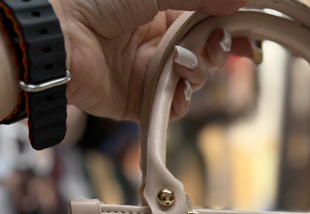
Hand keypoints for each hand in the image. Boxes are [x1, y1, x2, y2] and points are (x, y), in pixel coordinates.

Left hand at [50, 0, 252, 121]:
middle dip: (217, 50)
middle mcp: (157, 39)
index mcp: (160, 8)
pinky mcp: (140, 100)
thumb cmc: (96, 1)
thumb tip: (241, 0)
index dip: (229, 26)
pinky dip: (180, 101)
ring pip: (194, 80)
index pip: (207, 18)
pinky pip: (173, 107)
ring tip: (182, 65)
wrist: (59, 39)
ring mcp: (149, 71)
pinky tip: (177, 91)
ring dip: (197, 73)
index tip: (250, 33)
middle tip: (215, 48)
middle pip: (206, 51)